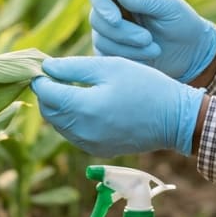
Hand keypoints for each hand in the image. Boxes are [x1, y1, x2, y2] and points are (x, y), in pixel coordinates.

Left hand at [31, 56, 205, 156]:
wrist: (175, 119)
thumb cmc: (145, 86)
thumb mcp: (111, 67)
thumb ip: (74, 67)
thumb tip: (46, 67)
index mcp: (84, 108)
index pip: (46, 93)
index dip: (40, 78)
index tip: (44, 66)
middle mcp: (82, 131)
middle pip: (48, 111)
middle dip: (47, 93)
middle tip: (56, 75)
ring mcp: (90, 144)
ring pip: (58, 125)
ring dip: (58, 107)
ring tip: (70, 87)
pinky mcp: (98, 150)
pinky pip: (73, 134)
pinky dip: (71, 119)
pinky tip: (84, 104)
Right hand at [90, 0, 215, 82]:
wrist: (190, 52)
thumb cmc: (181, 22)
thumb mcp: (168, 6)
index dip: (102, 6)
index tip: (116, 19)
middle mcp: (112, 9)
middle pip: (97, 19)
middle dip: (122, 32)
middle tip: (147, 38)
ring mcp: (109, 32)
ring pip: (101, 40)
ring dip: (129, 48)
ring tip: (154, 48)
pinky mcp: (111, 52)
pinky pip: (107, 57)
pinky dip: (128, 58)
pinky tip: (147, 57)